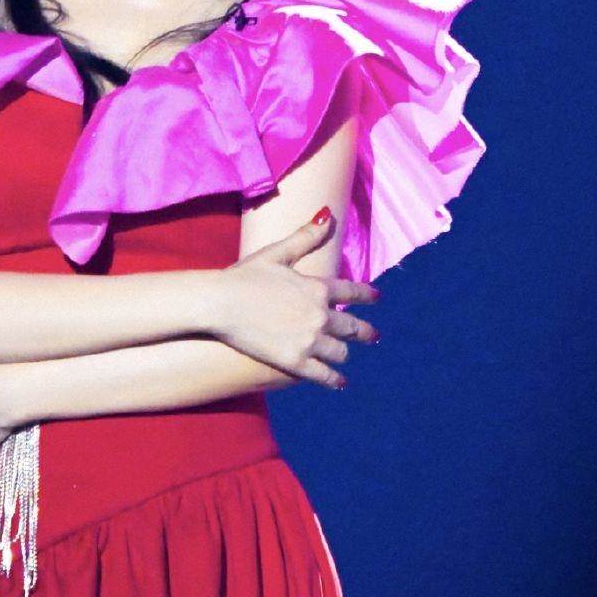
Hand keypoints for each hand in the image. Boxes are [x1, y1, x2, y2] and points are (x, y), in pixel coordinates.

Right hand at [214, 208, 379, 388]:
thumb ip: (305, 237)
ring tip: (344, 356)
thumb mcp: (277, 253)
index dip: (366, 295)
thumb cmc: (244, 275)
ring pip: (340, 352)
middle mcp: (320, 315)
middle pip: (352, 326)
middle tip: (373, 336)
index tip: (377, 298)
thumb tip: (327, 214)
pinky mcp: (295, 361)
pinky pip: (323, 375)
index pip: (352, 292)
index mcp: (318, 287)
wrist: (219, 303)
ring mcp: (309, 340)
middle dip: (365, 332)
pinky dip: (333, 379)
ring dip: (343, 353)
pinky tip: (339, 382)